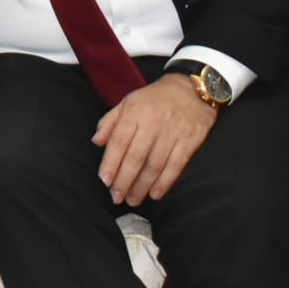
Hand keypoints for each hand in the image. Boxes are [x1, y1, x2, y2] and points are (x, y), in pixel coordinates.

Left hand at [93, 73, 218, 206]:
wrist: (192, 88)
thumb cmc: (155, 98)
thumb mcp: (128, 102)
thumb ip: (110, 122)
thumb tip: (96, 142)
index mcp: (135, 111)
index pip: (119, 141)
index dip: (111, 163)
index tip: (105, 181)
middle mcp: (153, 122)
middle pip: (136, 156)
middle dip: (125, 180)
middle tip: (117, 197)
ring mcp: (173, 132)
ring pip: (155, 164)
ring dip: (142, 186)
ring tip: (133, 199)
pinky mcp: (190, 140)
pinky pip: (176, 165)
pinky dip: (165, 182)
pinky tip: (155, 194)